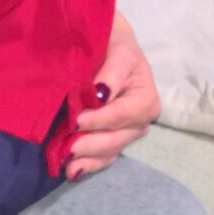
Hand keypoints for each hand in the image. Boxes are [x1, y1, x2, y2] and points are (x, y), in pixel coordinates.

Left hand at [66, 12, 158, 179]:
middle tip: (68, 147)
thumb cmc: (112, 44)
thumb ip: (112, 72)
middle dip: (94, 144)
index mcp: (145, 97)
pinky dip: (89, 164)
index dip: (103, 119)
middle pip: (119, 137)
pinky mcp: (110, 137)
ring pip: (110, 149)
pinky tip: (72, 171)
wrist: (104, 43)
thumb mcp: (118, 50)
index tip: (78, 120)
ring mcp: (124, 130)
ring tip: (68, 165)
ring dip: (90, 159)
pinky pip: (104, 156)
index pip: (126, 114)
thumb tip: (101, 95)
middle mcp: (139, 119)